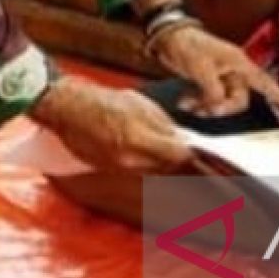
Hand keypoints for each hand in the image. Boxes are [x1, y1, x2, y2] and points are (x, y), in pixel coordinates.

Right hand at [34, 77, 191, 171]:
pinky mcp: (111, 172)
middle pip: (170, 172)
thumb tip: (184, 141)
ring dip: (168, 173)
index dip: (198, 161)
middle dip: (186, 170)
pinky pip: (138, 176)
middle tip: (203, 172)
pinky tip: (153, 166)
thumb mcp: (139, 104)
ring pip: (156, 177)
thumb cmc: (100, 100)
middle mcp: (130, 159)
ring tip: (180, 169)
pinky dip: (149, 172)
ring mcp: (119, 169)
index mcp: (139, 137)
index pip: (180, 157)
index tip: (212, 163)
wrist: (66, 108)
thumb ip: (164, 125)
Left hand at [154, 25, 278, 118]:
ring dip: (206, 106)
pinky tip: (185, 101)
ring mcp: (221, 76)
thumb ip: (213, 90)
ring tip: (188, 104)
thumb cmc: (187, 44)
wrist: (168, 37)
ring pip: (222, 101)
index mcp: (238, 63)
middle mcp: (233, 70)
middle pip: (239, 99)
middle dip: (221, 107)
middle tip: (204, 109)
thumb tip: (219, 105)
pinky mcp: (208, 80)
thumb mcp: (201, 68)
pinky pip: (210, 98)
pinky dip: (198, 102)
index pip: (264, 82)